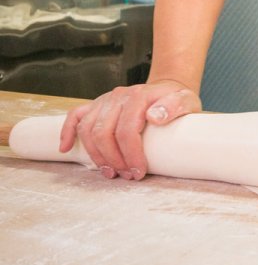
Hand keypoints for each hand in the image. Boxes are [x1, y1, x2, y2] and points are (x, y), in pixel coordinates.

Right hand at [59, 80, 201, 180]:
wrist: (166, 88)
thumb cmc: (176, 100)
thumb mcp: (185, 101)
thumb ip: (173, 107)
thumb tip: (154, 117)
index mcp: (138, 97)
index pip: (127, 130)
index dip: (130, 155)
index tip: (138, 172)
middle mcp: (118, 97)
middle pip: (104, 133)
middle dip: (113, 159)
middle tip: (126, 176)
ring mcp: (105, 100)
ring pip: (88, 129)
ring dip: (96, 155)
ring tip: (110, 172)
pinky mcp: (97, 105)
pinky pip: (75, 116)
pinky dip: (67, 132)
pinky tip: (65, 148)